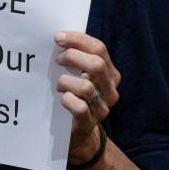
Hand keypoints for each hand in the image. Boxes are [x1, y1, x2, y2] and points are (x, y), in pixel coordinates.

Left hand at [55, 30, 120, 166]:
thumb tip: (60, 37)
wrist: (79, 133)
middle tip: (57, 60)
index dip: (78, 40)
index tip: (58, 37)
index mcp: (111, 74)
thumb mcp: (81, 75)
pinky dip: (67, 99)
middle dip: (72, 57)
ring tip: (58, 84)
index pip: (99, 49)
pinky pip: (79, 108)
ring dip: (66, 81)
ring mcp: (101, 108)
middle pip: (96, 65)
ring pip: (86, 87)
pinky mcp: (88, 123)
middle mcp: (110, 90)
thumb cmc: (76, 96)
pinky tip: (62, 98)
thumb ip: (78, 58)